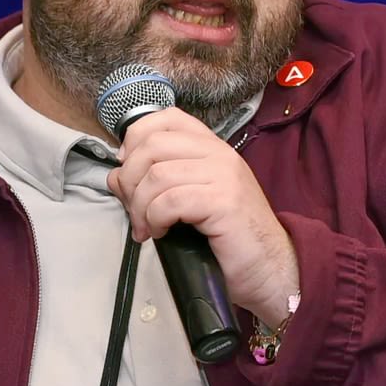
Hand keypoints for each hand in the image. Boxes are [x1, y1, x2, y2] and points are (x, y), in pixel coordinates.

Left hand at [105, 108, 300, 323]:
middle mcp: (219, 154)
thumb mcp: (188, 203)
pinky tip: (160, 233)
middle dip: (130, 179)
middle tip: (134, 210)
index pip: (166, 118)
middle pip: (153, 145)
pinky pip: (170, 200)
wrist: (269, 268)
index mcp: (212, 148)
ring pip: (157, 174)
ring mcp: (223, 175)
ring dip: (140, 206)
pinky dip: (155, 218)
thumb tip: (115, 176)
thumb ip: (154, 184)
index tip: (130, 170)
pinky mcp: (223, 201)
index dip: (136, 139)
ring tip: (146, 228)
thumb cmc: (228, 239)